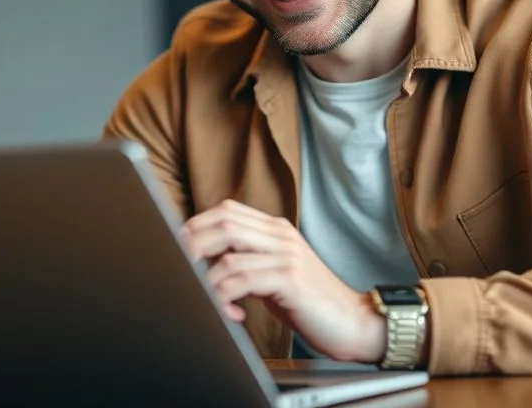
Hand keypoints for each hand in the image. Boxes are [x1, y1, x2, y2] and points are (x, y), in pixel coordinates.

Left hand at [180, 199, 386, 363]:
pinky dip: (226, 296)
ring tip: (207, 301)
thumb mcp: (275, 273)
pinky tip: (232, 313)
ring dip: (207, 280)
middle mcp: (281, 235)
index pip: (226, 211)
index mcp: (276, 229)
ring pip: (228, 253)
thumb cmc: (310, 302)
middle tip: (179, 271)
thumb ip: (248, 260)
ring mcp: (287, 254)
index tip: (177, 247)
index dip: (196, 225)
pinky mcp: (290, 278)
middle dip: (192, 245)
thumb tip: (205, 263)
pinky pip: (242, 279)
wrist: (354, 322)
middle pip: (223, 223)